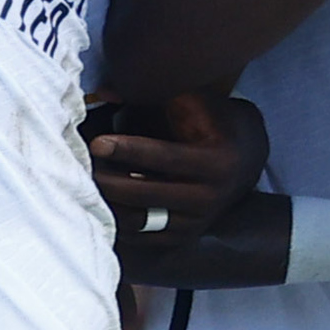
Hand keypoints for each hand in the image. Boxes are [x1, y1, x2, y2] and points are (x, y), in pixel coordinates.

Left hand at [84, 92, 267, 246]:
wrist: (248, 157)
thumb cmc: (216, 122)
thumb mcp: (196, 102)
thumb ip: (157, 94)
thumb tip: (105, 91)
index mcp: (215, 162)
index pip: (165, 157)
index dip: (129, 150)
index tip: (97, 143)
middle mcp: (208, 198)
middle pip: (147, 195)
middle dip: (109, 182)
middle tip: (81, 167)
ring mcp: (196, 223)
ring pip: (142, 221)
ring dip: (109, 205)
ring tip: (84, 186)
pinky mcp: (184, 237)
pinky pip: (143, 237)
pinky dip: (118, 223)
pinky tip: (99, 204)